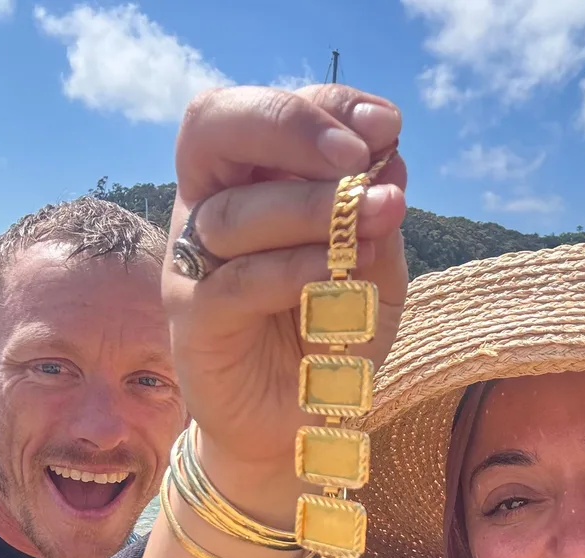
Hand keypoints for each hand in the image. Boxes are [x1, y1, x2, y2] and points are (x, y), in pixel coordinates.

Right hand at [163, 83, 407, 479]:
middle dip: (289, 126)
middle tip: (357, 157)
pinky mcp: (192, 321)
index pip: (268, 116)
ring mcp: (193, 266)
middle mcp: (210, 211)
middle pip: (213, 128)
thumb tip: (391, 159)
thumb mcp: (373, 274)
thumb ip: (376, 222)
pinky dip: (292, 269)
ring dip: (313, 209)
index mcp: (250, 183)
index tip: (385, 128)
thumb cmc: (330, 339)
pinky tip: (339, 270)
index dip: (324, 107)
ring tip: (377, 218)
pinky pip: (236, 281)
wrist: (298, 423)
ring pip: (233, 213)